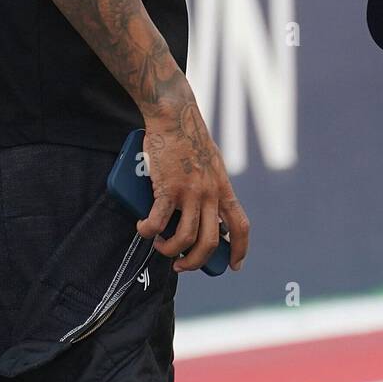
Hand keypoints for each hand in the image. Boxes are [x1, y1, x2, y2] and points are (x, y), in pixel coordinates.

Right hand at [139, 93, 249, 271]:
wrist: (174, 115)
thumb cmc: (189, 139)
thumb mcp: (212, 164)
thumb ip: (213, 187)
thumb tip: (210, 214)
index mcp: (223, 188)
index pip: (240, 225)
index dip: (240, 249)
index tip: (235, 266)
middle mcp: (210, 193)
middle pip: (210, 242)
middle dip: (195, 261)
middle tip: (181, 265)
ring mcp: (189, 191)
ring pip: (185, 238)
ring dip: (170, 251)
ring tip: (160, 246)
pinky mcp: (167, 187)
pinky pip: (157, 222)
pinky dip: (148, 231)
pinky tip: (142, 229)